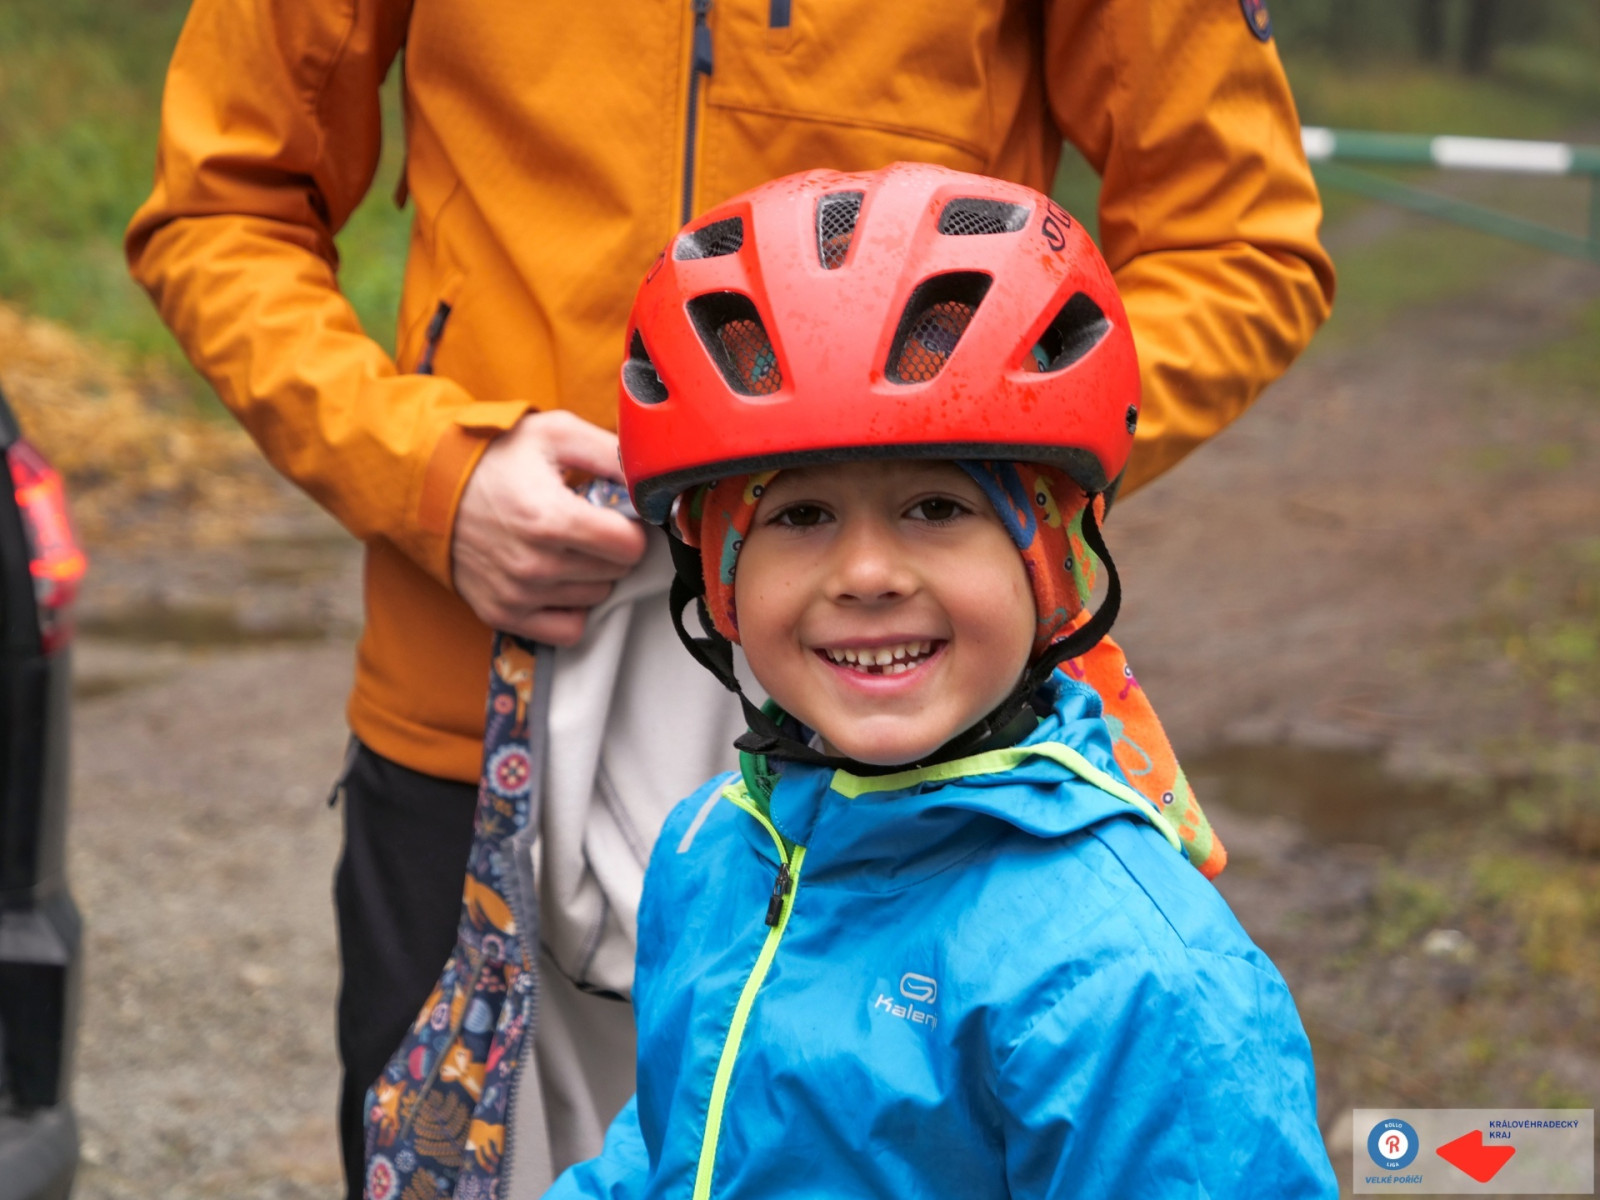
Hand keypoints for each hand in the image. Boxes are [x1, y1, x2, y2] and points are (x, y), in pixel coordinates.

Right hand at [451, 410, 647, 645]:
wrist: (429, 485)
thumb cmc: (496, 455)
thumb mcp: (555, 433)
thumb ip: (611, 453)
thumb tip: (652, 477)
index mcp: (551, 518)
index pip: (631, 547)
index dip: (632, 527)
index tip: (615, 514)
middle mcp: (535, 564)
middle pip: (616, 572)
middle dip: (611, 547)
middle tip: (587, 524)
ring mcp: (518, 594)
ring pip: (596, 598)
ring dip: (592, 574)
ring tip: (566, 545)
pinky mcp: (503, 614)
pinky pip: (568, 630)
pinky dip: (572, 608)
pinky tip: (559, 579)